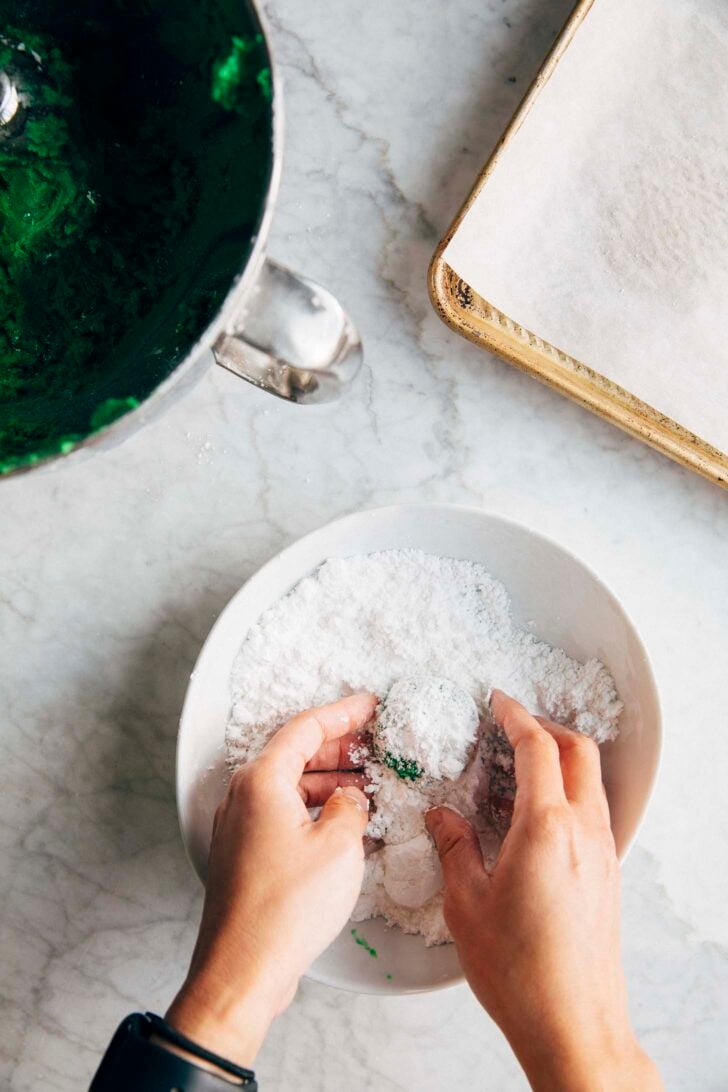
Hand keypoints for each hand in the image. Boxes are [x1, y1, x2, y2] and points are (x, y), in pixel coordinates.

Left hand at [167, 692, 374, 1066]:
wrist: (242, 969)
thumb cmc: (285, 907)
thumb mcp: (339, 846)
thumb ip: (350, 806)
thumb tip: (350, 797)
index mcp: (261, 780)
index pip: (305, 728)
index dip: (342, 713)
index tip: (368, 705)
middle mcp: (243, 796)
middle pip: (294, 753)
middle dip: (338, 746)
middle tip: (373, 742)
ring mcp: (240, 827)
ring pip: (289, 786)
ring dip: (328, 781)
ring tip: (368, 785)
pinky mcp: (244, 855)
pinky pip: (283, 815)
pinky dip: (314, 810)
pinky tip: (344, 825)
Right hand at [426, 690, 661, 1091]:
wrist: (574, 1024)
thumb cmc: (519, 971)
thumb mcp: (466, 905)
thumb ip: (455, 848)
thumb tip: (442, 815)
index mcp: (547, 828)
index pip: (539, 748)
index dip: (517, 716)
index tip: (499, 702)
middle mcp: (584, 832)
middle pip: (579, 752)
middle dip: (547, 727)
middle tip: (512, 724)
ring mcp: (603, 854)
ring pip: (592, 781)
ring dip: (562, 759)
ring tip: (522, 765)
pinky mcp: (608, 876)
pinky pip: (594, 812)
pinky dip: (570, 792)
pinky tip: (537, 815)